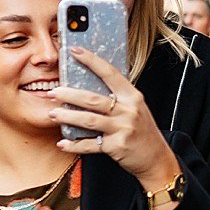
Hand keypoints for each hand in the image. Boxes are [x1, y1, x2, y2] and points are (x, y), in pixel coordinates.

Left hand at [51, 47, 181, 190]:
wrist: (157, 158)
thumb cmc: (143, 131)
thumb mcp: (135, 108)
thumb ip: (117, 98)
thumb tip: (88, 86)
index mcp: (132, 97)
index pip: (110, 74)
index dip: (91, 61)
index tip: (74, 51)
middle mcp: (128, 111)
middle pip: (93, 99)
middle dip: (69, 95)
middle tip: (53, 92)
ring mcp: (122, 129)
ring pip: (89, 120)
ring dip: (67, 117)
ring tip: (53, 114)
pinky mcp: (116, 147)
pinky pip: (90, 145)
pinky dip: (74, 145)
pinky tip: (62, 143)